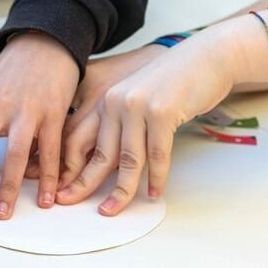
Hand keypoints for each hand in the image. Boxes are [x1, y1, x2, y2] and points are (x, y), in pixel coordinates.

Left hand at [56, 27, 238, 214]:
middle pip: (96, 152)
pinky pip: (156, 155)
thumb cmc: (172, 83)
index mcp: (105, 99)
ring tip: (112, 209)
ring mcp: (138, 106)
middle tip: (68, 203)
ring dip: (121, 189)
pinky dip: (156, 177)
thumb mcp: (136, 98)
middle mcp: (115, 101)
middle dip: (81, 183)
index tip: (60, 187)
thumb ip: (118, 124)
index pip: (77, 138)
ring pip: (127, 159)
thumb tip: (105, 164)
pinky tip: (154, 193)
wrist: (207, 58)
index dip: (67, 166)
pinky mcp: (162, 111)